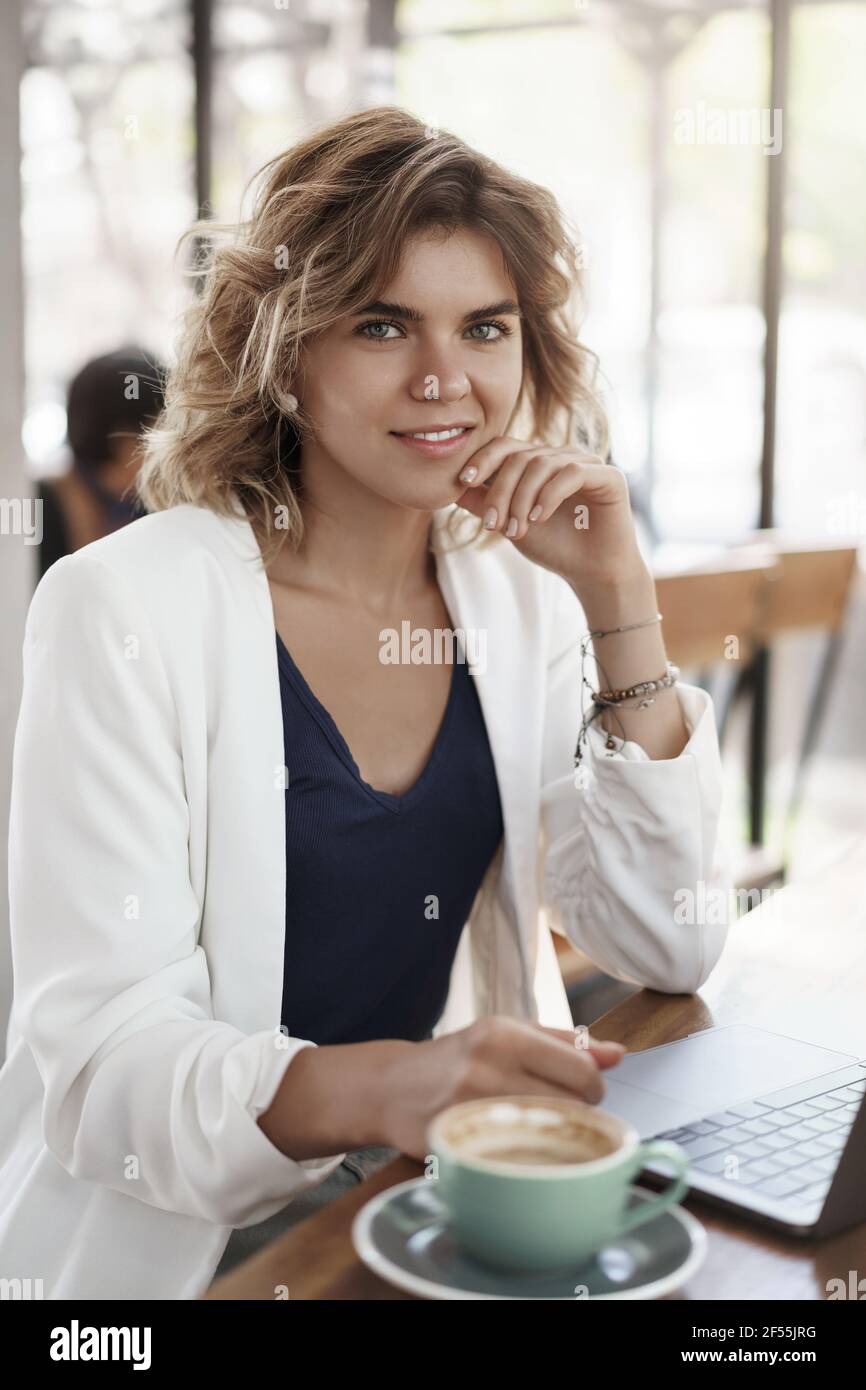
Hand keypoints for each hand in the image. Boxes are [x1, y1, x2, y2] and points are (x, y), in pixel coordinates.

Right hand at [378, 1015, 626, 1161]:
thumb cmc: (457, 1059)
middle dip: (577, 1114)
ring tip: (536, 1130)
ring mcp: (471, 1105)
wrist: (390, 1087)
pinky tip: (514, 1148)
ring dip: (554, 1137)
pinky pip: (517, 1157)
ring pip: (548, 1133)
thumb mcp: (506, 1034)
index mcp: (504, 1033)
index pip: (581, 1069)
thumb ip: (563, 1042)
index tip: (583, 1094)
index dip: (593, 1088)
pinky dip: (526, 1157)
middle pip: (570, 1104)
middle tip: (559, 1114)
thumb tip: (618, 1054)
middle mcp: (488, 1065)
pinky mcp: (458, 1140)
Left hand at [455, 435, 644, 591]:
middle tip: (493, 525)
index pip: (505, 446)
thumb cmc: (553, 547)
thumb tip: (449, 486)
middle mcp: (562, 456)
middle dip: (501, 491)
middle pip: (520, 457)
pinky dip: (549, 496)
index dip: (482, 459)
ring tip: (516, 531)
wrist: (591, 573)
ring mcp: (586, 462)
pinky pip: (571, 473)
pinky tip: (539, 518)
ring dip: (522, 499)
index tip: (463, 480)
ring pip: (541, 464)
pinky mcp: (608, 475)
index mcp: (539, 462)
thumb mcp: (509, 524)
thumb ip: (483, 503)